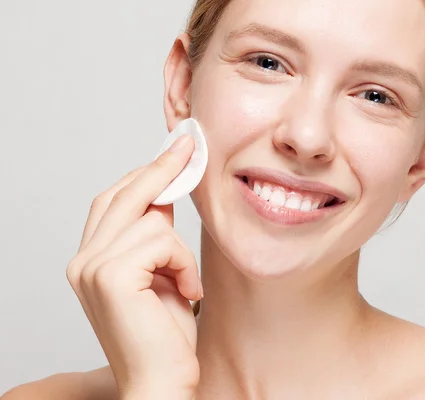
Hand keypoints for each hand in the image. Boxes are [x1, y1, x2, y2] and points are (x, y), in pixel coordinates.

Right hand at [66, 135, 201, 399]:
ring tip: (185, 283)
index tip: (175, 149)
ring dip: (180, 249)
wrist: (161, 381)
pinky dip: (184, 264)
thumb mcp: (161, 273)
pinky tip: (186, 293)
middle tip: (190, 146)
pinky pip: (163, 241)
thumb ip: (155, 235)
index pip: (114, 200)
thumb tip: (168, 193)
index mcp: (89, 259)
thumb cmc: (165, 335)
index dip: (146, 173)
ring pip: (151, 219)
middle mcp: (82, 260)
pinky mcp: (111, 276)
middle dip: (163, 168)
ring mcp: (91, 267)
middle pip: (125, 194)